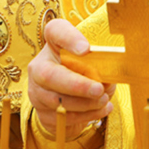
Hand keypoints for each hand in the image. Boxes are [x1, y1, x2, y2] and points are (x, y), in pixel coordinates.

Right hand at [26, 18, 113, 138]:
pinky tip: (102, 109)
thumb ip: (100, 65)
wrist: (66, 100)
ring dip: (86, 103)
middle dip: (77, 85)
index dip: (70, 38)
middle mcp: (39, 66)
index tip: (86, 48)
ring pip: (57, 101)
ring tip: (104, 99)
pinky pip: (64, 117)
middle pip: (49, 75)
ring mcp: (37, 91)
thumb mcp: (92, 62)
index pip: (56, 32)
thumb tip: (110, 79)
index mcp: (53, 44)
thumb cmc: (83, 72)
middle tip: (99, 89)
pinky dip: (87, 115)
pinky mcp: (43, 112)